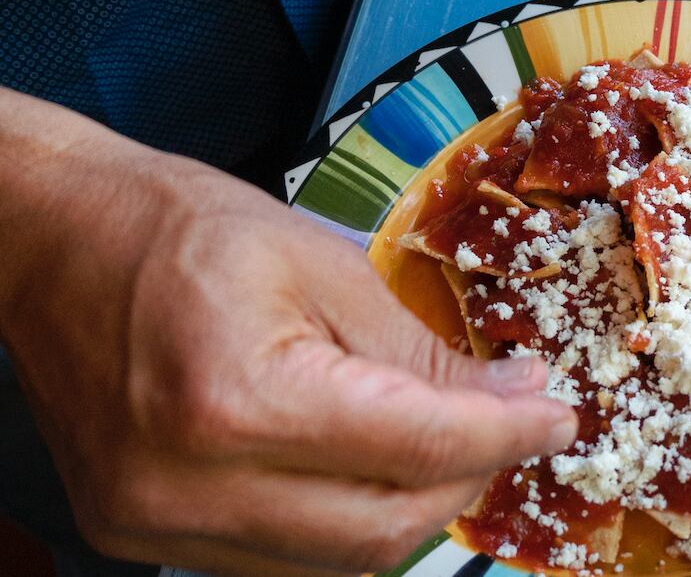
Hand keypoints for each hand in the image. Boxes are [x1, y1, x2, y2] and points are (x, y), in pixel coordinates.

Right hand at [0, 88, 576, 574]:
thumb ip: (419, 351)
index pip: (415, 449)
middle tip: (509, 423)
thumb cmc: (179, 227)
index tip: (557, 418)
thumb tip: (508, 397)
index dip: (505, 436)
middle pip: (384, 529)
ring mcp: (157, 524)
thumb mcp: (323, 264)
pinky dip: (346, 520)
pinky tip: (372, 467)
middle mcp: (190, 487)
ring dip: (413, 506)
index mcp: (236, 400)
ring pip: (338, 560)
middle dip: (469, 478)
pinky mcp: (141, 532)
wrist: (53, 241)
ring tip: (446, 441)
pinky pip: (282, 558)